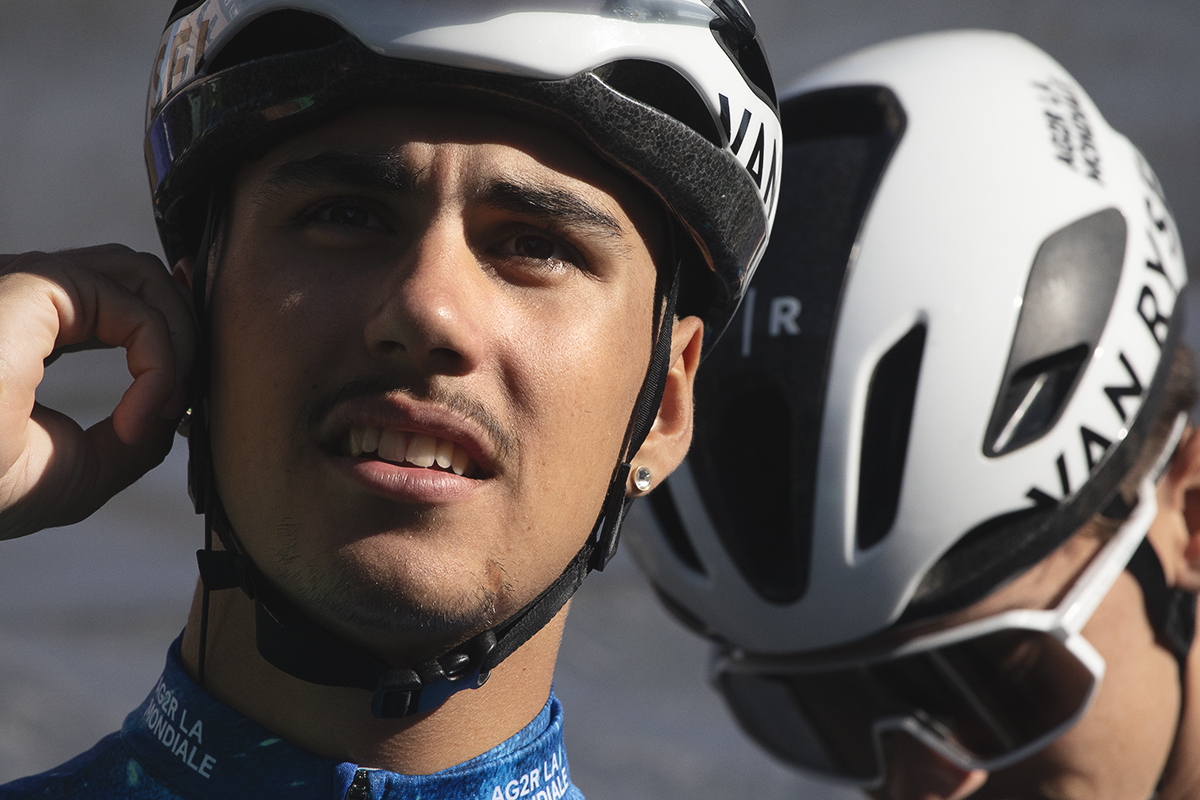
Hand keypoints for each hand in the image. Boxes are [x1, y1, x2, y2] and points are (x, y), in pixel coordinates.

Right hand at [0, 244, 195, 538]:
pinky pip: (132, 307)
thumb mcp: (78, 470)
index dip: (171, 337)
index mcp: (23, 333)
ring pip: (138, 273)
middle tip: (189, 394)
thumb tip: (178, 409)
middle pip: (134, 274)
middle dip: (186, 325)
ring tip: (168, 406)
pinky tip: (146, 412)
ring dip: (180, 336)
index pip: (116, 302)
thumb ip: (134, 436)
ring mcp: (24, 286)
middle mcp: (21, 298)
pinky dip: (163, 359)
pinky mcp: (33, 286)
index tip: (181, 403)